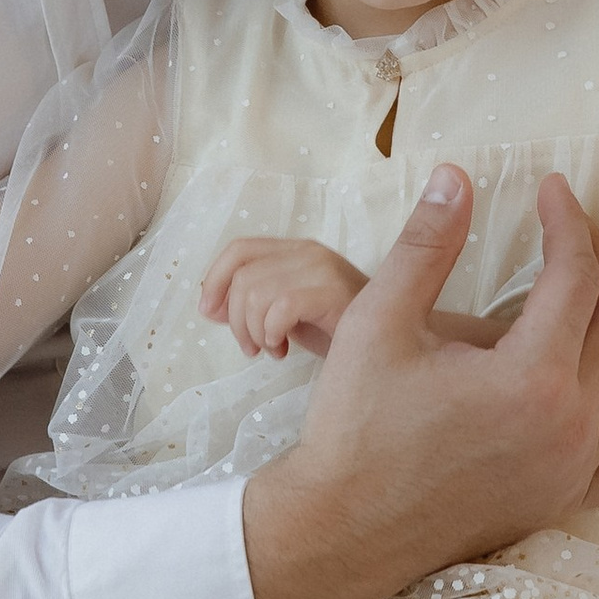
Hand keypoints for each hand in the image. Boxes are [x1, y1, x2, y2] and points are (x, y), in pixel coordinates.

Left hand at [200, 234, 368, 358]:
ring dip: (254, 331)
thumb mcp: (284, 315)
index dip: (215, 280)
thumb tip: (211, 306)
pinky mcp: (334, 292)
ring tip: (272, 349)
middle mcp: (308, 252)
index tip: (209, 314)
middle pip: (242, 276)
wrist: (388, 346)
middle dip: (236, 320)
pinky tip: (284, 350)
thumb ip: (250, 305)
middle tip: (252, 348)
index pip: (239, 249)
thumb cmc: (337, 331)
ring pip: (256, 293)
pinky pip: (281, 307)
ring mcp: (322, 269)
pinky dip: (272, 333)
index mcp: (295, 251)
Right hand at [242, 169, 598, 598]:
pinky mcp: (568, 498)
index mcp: (530, 376)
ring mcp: (575, 465)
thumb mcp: (379, 323)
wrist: (342, 529)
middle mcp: (570, 422)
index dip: (567, 222)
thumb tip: (456, 175)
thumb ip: (426, 246)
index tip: (551, 188)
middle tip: (580, 221)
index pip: (574, 277)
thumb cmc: (353, 427)